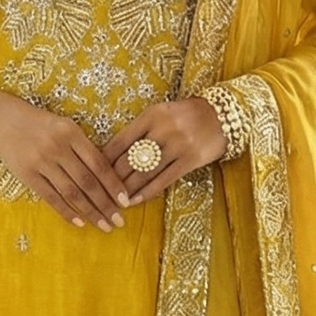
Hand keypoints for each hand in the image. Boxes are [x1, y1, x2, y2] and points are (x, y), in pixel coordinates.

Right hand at [0, 92, 130, 230]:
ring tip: (104, 225)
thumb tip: (108, 177)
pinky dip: (66, 211)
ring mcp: (41, 161)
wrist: (2, 119)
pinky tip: (80, 222)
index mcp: (71, 132)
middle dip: (106, 204)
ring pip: (71, 192)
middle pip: (87, 181)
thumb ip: (83, 147)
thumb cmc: (40, 124)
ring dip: (90, 212)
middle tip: (119, 221)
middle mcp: (57, 147)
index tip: (126, 202)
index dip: (113, 185)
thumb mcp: (65, 126)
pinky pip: (51, 197)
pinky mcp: (27, 174)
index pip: (99, 163)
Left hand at [103, 97, 227, 204]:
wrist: (222, 116)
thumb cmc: (186, 116)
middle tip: (100, 193)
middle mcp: (163, 129)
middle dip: (112, 179)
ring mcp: (177, 145)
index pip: (120, 141)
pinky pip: (164, 180)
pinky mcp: (190, 160)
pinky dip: (147, 192)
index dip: (104, 160)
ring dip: (127, 190)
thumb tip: (112, 154)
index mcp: (151, 115)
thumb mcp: (161, 114)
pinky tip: (135, 200)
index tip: (93, 173)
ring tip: (115, 201)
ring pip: (144, 172)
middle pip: (129, 159)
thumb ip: (140, 130)